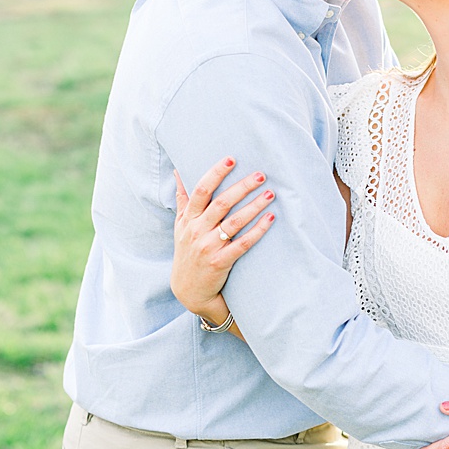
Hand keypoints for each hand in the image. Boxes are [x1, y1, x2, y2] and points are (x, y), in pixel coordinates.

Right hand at [170, 158, 275, 322]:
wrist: (188, 290)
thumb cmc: (187, 252)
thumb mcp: (180, 226)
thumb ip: (182, 199)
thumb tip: (178, 171)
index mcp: (188, 219)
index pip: (201, 191)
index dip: (215, 173)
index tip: (231, 159)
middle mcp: (196, 231)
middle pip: (220, 204)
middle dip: (242, 187)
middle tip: (261, 174)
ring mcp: (208, 247)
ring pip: (234, 222)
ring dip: (254, 206)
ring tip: (270, 193)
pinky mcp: (221, 262)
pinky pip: (242, 244)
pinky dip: (257, 231)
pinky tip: (270, 219)